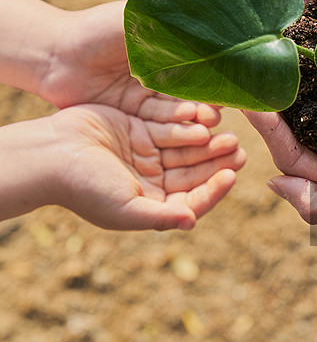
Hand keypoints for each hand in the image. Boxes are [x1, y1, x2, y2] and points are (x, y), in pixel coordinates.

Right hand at [4, 104, 244, 229]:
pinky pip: (169, 127)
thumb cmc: (85, 188)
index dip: (213, 189)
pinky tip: (204, 119)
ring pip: (185, 149)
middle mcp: (152, 180)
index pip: (191, 199)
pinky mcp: (139, 129)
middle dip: (215, 162)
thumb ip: (161, 217)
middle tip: (239, 151)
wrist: (52, 154)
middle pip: (193, 172)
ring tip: (228, 135)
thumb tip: (193, 222)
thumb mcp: (124, 208)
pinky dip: (186, 125)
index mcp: (151, 204)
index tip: (231, 176)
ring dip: (206, 143)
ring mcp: (147, 154)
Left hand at [41, 0, 221, 126]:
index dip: (215, 75)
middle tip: (222, 110)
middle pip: (190, 90)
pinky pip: (156, 122)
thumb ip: (174, 25)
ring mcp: (145, 95)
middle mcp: (159, 73)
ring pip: (176, 109)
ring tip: (209, 122)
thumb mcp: (139, 20)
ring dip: (193, 116)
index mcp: (165, 47)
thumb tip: (216, 26)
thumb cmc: (97, 30)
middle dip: (208, 101)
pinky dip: (174, 124)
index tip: (232, 83)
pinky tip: (188, 124)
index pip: (198, 64)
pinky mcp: (131, 115)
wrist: (54, 56)